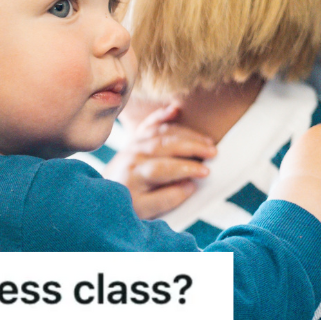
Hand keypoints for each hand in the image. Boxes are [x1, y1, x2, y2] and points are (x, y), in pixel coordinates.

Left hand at [104, 102, 217, 218]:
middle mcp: (134, 156)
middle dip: (191, 147)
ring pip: (161, 133)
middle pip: (165, 145)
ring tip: (207, 141)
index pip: (164, 168)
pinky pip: (149, 124)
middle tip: (213, 151)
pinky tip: (175, 110)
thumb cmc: (129, 202)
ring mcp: (134, 144)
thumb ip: (167, 198)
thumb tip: (190, 185)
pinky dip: (161, 115)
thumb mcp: (145, 210)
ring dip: (186, 134)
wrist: (106, 191)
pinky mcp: (136, 138)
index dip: (186, 168)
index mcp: (135, 175)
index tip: (206, 172)